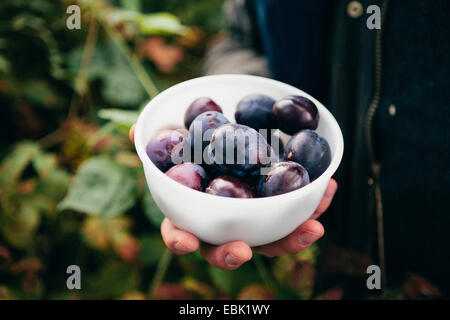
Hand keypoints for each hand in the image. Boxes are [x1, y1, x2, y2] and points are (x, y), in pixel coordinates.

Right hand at [130, 124, 336, 269]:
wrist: (238, 117)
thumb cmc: (203, 131)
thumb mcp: (180, 129)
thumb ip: (159, 136)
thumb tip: (136, 132)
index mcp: (193, 209)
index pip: (180, 232)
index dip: (179, 239)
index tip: (184, 239)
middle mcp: (223, 221)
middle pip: (225, 248)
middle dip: (232, 254)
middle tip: (242, 250)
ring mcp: (255, 216)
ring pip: (270, 240)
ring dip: (291, 238)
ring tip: (313, 227)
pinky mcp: (282, 203)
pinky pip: (297, 211)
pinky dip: (313, 202)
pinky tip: (328, 186)